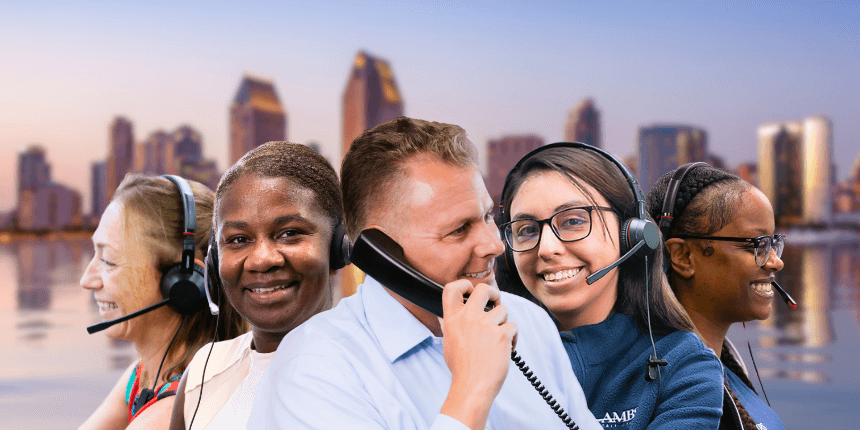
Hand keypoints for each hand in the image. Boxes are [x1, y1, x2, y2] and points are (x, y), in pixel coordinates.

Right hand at [439, 279, 517, 429]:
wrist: (472, 387)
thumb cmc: (461, 369)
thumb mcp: (448, 343)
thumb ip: (451, 326)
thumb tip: (447, 316)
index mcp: (452, 319)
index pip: (452, 288)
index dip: (464, 284)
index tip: (471, 292)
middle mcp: (468, 318)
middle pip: (483, 289)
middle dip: (494, 293)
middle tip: (496, 303)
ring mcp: (485, 326)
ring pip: (503, 310)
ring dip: (504, 323)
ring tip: (499, 340)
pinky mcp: (501, 335)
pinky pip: (513, 327)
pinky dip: (513, 338)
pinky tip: (507, 350)